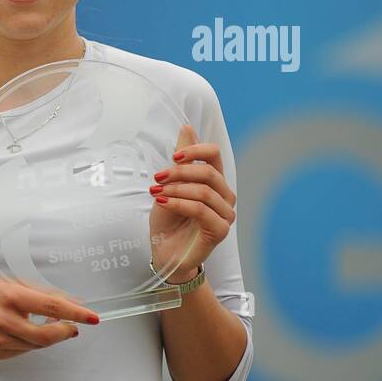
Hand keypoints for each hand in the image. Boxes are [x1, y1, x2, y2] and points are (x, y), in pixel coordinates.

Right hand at [0, 277, 99, 360]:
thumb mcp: (10, 283)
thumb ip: (41, 293)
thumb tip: (72, 304)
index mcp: (10, 296)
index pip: (50, 305)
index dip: (75, 313)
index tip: (93, 317)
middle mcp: (3, 319)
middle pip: (45, 335)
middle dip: (64, 332)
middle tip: (73, 328)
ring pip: (36, 345)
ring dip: (48, 337)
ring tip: (44, 324)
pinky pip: (23, 350)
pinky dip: (30, 342)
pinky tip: (22, 331)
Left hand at [149, 124, 236, 280]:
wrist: (164, 253)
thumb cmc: (168, 222)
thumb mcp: (168, 185)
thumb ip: (180, 160)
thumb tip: (187, 127)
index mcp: (214, 182)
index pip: (214, 154)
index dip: (195, 150)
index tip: (174, 155)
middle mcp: (224, 196)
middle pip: (209, 172)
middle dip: (179, 172)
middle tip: (157, 177)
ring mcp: (225, 214)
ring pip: (204, 191)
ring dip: (176, 189)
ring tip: (156, 193)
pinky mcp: (220, 230)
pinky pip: (201, 210)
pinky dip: (179, 203)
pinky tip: (162, 202)